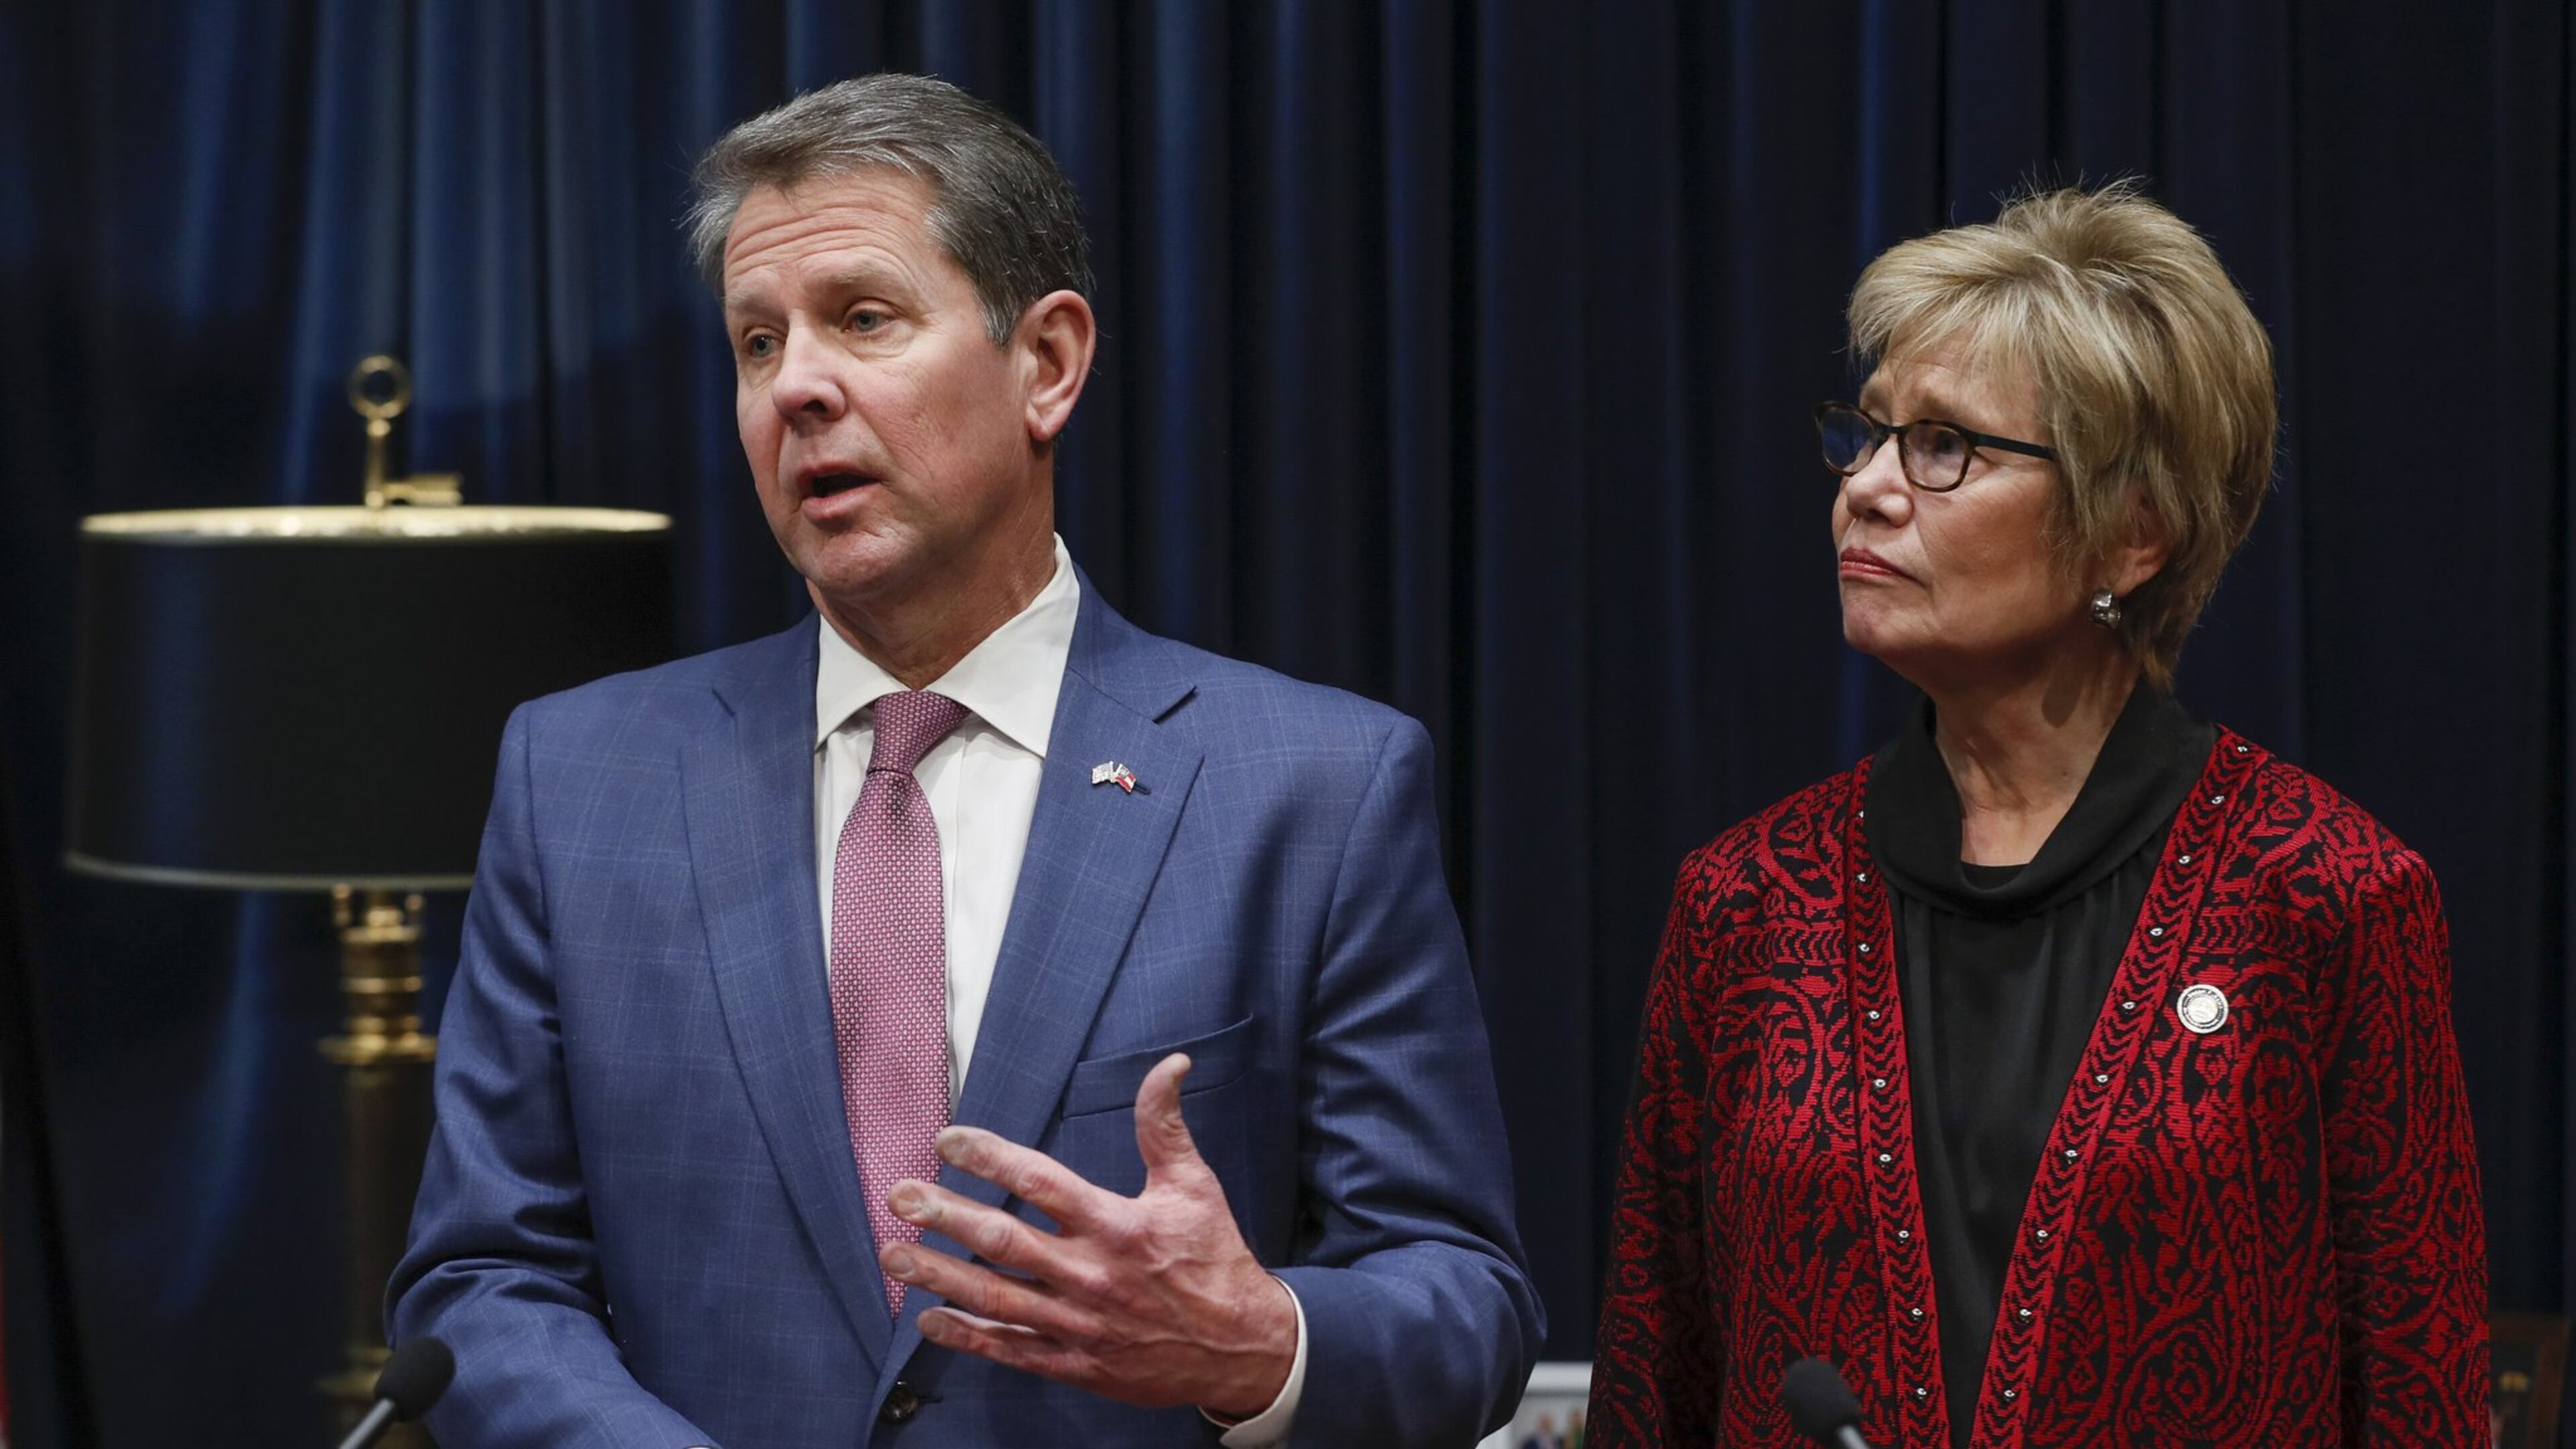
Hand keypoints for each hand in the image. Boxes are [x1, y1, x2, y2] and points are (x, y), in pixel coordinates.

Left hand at [879, 1054, 1297, 1418]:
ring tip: (894, 1254)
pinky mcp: (1077, 1363)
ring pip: (995, 1297)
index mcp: (1117, 1225)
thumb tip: (1170, 1064)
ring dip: (938, 1275)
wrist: (1243, 1348)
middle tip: (900, 1197)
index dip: (989, 1158)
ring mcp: (1079, 1323)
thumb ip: (1165, 1125)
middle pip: (1003, 1240)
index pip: (1040, 1182)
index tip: (948, 1141)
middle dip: (945, 1216)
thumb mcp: (1194, 1185)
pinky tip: (929, 1320)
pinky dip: (968, 1336)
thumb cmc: (1214, 1258)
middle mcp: (1091, 1274)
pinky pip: (1011, 1349)